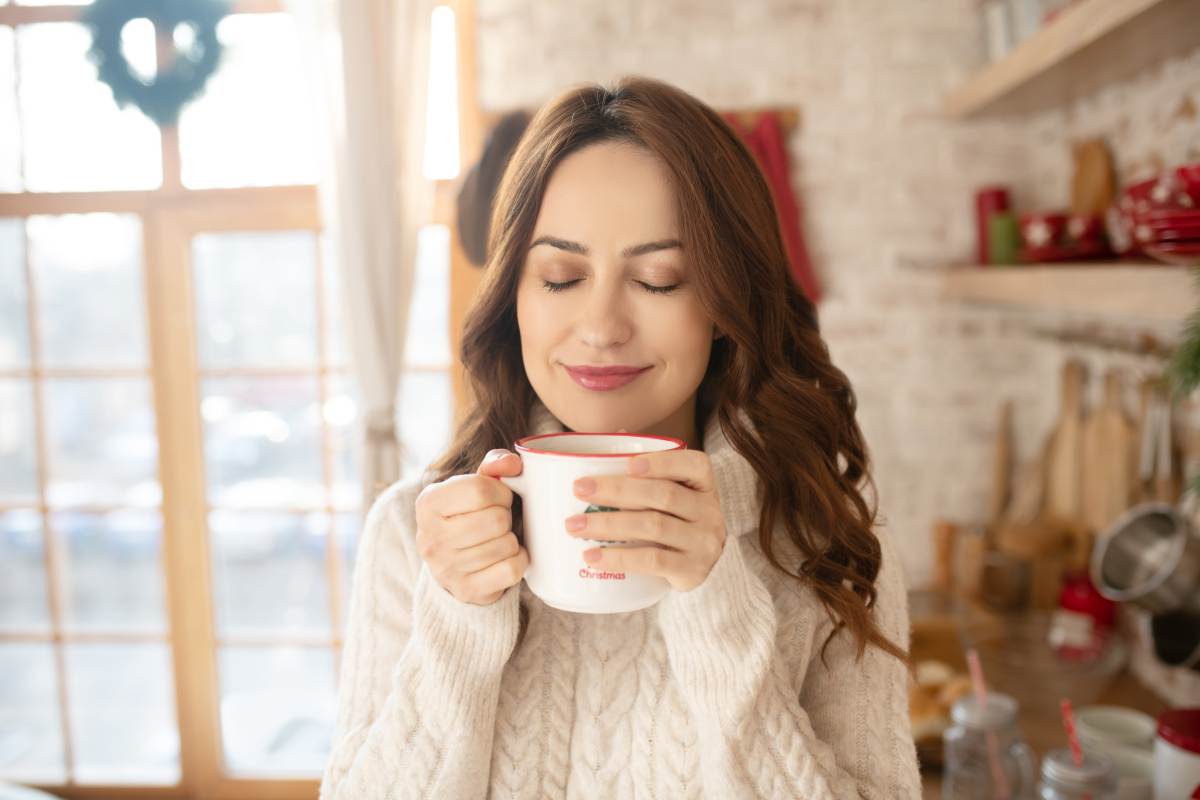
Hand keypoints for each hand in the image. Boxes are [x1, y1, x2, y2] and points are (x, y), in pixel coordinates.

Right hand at [413, 449, 529, 604]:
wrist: (451, 563)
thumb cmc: (466, 516)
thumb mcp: (473, 485)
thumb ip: (494, 466)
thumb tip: (512, 463)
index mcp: (428, 503)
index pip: (481, 489)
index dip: (501, 492)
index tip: (497, 498)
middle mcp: (430, 537)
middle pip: (496, 519)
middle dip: (506, 516)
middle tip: (498, 521)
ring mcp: (446, 568)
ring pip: (506, 545)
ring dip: (511, 539)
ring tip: (498, 539)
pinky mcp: (466, 590)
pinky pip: (511, 570)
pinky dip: (518, 560)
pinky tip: (506, 557)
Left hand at [564, 449, 726, 591]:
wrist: (707, 571)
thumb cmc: (679, 523)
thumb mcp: (675, 495)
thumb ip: (648, 471)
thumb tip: (615, 434)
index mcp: (704, 485)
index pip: (693, 465)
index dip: (662, 462)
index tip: (628, 464)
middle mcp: (708, 512)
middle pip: (663, 495)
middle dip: (616, 490)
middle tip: (579, 489)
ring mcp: (702, 543)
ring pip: (653, 526)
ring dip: (609, 523)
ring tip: (575, 525)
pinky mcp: (691, 571)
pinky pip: (652, 561)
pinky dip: (619, 558)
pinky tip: (593, 556)